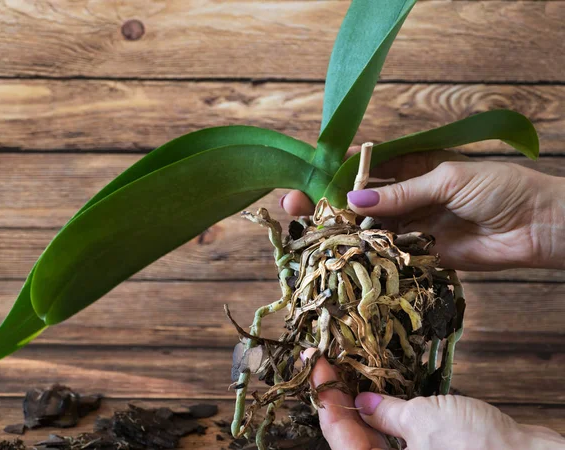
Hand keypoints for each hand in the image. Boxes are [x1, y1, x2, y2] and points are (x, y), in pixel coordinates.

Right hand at [281, 150, 564, 270]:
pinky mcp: (421, 255)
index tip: (308, 179)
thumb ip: (402, 193)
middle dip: (329, 205)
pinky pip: (389, 255)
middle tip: (293, 207)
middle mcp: (407, 198)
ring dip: (344, 233)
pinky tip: (342, 258)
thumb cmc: (500, 188)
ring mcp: (413, 227)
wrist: (539, 225)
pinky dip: (368, 257)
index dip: (336, 175)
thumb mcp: (448, 179)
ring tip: (310, 235)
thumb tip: (353, 201)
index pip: (366, 170)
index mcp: (413, 169)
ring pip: (370, 229)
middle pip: (361, 202)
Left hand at [303, 348, 564, 449]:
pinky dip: (383, 414)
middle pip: (350, 437)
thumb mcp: (423, 422)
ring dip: (357, 405)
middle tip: (326, 365)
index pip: (339, 435)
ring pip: (370, 437)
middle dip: (336, 400)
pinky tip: (377, 389)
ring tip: (346, 371)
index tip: (316, 367)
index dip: (324, 398)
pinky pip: (394, 436)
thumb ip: (387, 413)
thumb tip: (363, 402)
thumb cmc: (478, 448)